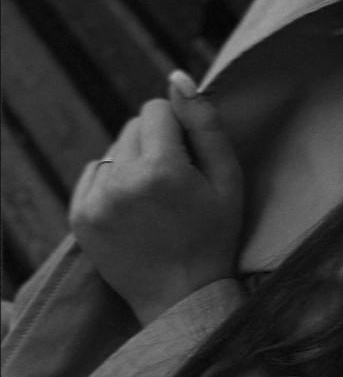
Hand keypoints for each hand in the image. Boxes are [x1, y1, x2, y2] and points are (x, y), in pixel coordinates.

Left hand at [70, 71, 243, 325]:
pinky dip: (112, 182)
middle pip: (133, 127)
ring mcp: (96, 200)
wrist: (181, 297)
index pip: (155, 109)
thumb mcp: (228, 179)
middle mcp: (123, 180)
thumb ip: (205, 124)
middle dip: (155, 143)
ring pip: (113, 149)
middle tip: (174, 183)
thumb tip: (177, 79)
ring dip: (133, 162)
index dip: (178, 128)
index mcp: (162, 168)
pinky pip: (93, 173)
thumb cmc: (215, 236)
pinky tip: (133, 208)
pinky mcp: (80, 216)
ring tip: (154, 199)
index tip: (189, 158)